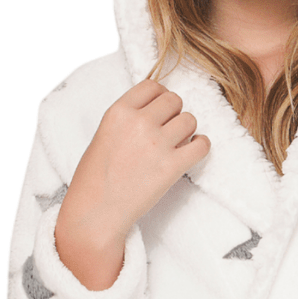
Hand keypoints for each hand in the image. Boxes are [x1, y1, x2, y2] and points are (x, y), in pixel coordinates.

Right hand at [54, 80, 210, 289]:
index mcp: (119, 112)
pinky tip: (192, 152)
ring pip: (190, 119)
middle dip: (174, 113)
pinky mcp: (172, 166)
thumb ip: (128, 119)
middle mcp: (139, 123)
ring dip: (187, 130)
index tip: (160, 110)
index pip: (153, 86)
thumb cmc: (95, 178)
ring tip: (177, 144)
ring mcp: (157, 144)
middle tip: (167, 131)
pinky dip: (202, 146)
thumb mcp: (104, 134)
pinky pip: (202, 145)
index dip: (160, 97)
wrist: (96, 212)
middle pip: (174, 100)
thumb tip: (155, 110)